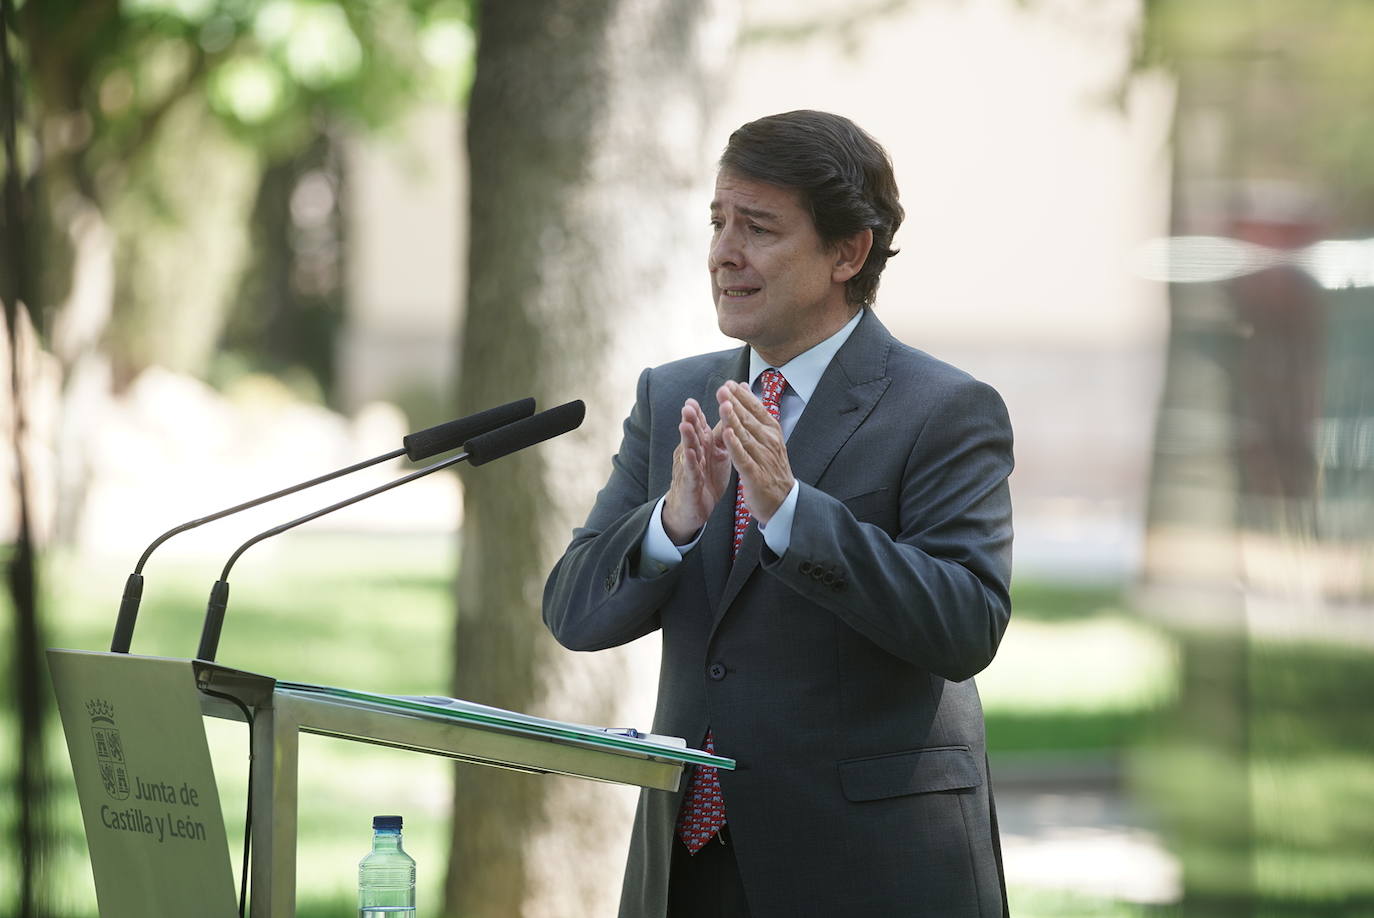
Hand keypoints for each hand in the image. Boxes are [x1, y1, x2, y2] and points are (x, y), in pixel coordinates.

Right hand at [662, 398, 729, 543]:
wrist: (692, 510)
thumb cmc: (705, 480)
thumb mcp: (715, 455)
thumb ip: (719, 436)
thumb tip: (729, 414)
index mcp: (701, 446)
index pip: (700, 426)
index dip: (700, 412)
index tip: (699, 397)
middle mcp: (692, 454)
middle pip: (691, 434)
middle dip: (691, 420)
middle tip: (689, 405)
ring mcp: (689, 469)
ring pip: (688, 450)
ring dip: (687, 437)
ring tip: (685, 424)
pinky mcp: (690, 485)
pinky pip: (691, 473)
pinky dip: (691, 463)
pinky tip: (691, 454)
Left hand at [717, 380, 793, 523]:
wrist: (783, 501)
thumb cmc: (771, 467)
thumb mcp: (767, 437)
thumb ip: (754, 413)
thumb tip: (744, 388)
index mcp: (771, 431)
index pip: (756, 409)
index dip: (742, 397)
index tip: (729, 384)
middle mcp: (769, 442)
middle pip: (749, 419)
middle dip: (735, 403)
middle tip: (723, 389)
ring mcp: (762, 457)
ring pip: (745, 435)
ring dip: (733, 419)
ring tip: (723, 404)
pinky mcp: (755, 474)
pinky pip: (743, 457)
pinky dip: (735, 445)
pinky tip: (726, 434)